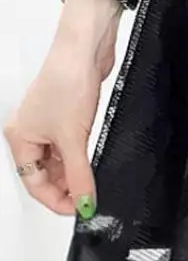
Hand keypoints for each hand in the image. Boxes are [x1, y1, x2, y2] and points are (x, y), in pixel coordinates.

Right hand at [4, 0, 118, 216]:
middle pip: (45, 173)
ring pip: (60, 159)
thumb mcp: (73, 138)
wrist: (85, 50)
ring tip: (94, 185)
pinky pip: (73, 145)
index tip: (79, 210)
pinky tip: (95, 164)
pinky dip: (82, 157)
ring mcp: (51, 123)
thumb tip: (84, 202)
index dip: (56, 200)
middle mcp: (32, 132)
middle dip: (66, 188)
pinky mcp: (71, 114)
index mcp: (20, 138)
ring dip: (75, 173)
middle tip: (89, 200)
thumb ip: (79, 174)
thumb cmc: (66, 83)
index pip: (33, 182)